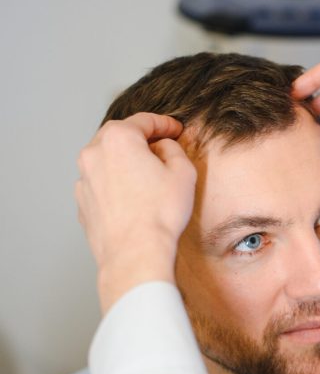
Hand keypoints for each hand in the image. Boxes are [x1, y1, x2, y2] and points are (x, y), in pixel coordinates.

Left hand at [76, 113, 195, 311]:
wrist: (136, 253)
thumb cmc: (160, 213)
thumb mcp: (183, 172)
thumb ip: (173, 150)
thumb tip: (163, 147)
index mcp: (119, 139)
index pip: (144, 121)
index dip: (164, 124)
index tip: (175, 130)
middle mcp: (94, 153)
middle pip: (119, 136)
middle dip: (140, 139)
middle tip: (160, 147)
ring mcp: (83, 179)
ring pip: (106, 160)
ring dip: (125, 162)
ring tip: (146, 176)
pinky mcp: (82, 202)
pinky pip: (100, 183)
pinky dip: (115, 183)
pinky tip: (132, 197)